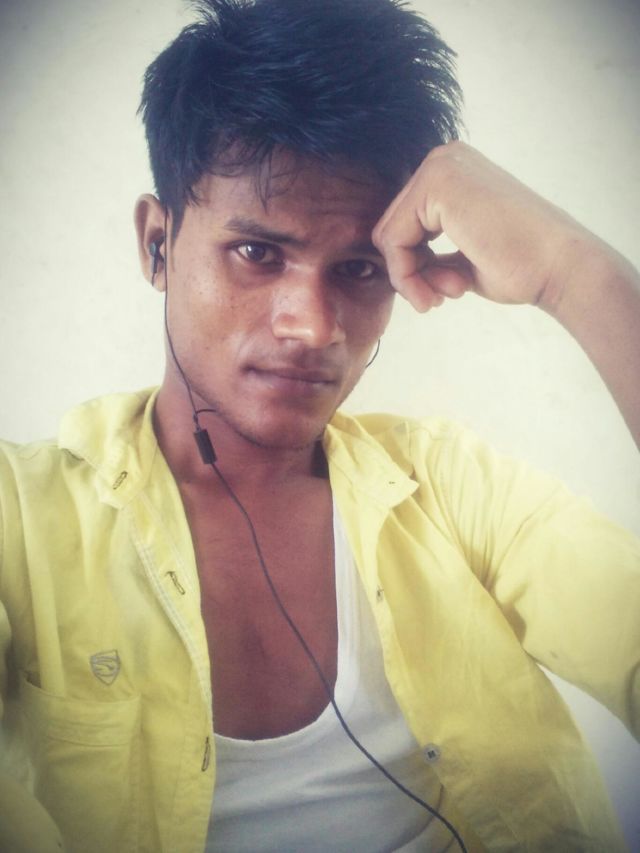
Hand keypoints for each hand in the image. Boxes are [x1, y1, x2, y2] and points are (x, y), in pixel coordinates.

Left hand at [373, 141, 639, 447]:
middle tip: (440, 300)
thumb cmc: (521, 267)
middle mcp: (442, 159)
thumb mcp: (463, 261)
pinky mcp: (437, 183)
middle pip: (391, 229)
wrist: (560, 267)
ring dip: (410, 280)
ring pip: (388, 238)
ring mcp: (439, 167)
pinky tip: (447, 289)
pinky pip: (392, 240)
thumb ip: (430, 257)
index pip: (403, 226)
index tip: (446, 292)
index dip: (414, 269)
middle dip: (410, 275)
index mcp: (451, 173)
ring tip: (447, 296)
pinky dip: (407, 275)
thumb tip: (396, 267)